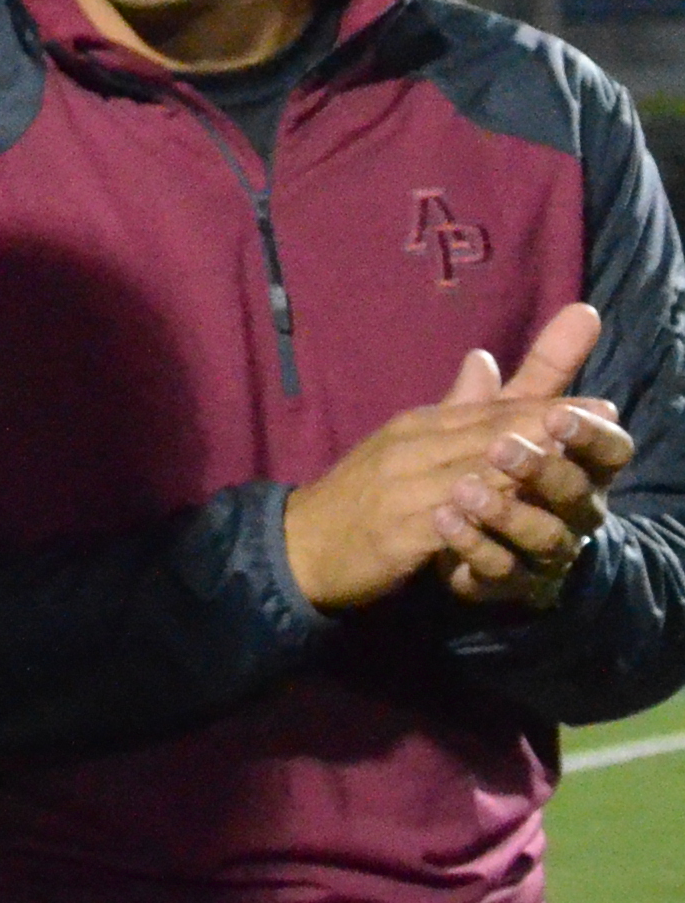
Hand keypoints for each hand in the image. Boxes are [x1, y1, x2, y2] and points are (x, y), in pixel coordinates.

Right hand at [281, 306, 625, 613]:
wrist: (299, 545)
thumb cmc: (361, 496)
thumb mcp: (406, 445)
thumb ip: (454, 409)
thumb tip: (484, 357)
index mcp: (418, 426)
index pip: (491, 410)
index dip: (548, 405)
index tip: (603, 405)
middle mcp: (411, 449)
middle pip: (488, 435)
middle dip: (546, 426)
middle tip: (599, 421)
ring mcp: (402, 490)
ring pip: (471, 474)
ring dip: (520, 467)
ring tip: (568, 463)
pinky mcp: (396, 532)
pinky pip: (446, 523)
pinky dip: (480, 518)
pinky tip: (512, 518)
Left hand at [446, 352, 623, 607]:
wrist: (439, 532)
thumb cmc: (491, 467)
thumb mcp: (505, 417)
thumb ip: (541, 375)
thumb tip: (581, 312)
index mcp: (581, 469)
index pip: (608, 452)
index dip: (590, 436)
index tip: (560, 414)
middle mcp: (574, 513)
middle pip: (576, 495)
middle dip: (543, 470)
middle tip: (501, 448)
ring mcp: (545, 553)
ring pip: (542, 536)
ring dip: (504, 511)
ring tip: (461, 490)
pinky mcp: (509, 583)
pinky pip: (500, 571)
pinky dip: (473, 546)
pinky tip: (442, 521)